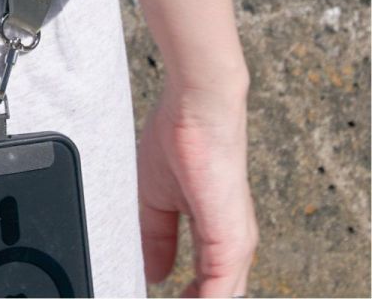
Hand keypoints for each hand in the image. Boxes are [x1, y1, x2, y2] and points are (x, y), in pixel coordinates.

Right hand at [137, 74, 257, 297]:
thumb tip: (154, 273)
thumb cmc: (180, 138)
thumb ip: (158, 237)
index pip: (206, 284)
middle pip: (217, 295)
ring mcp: (236, 247)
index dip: (184, 297)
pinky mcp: (232, 244)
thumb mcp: (157, 198)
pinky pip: (218, 295)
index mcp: (217, 233)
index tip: (160, 297)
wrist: (197, 110)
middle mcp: (233, 245)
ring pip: (222, 297)